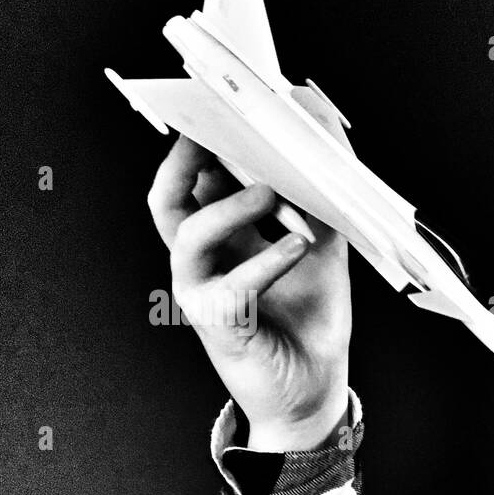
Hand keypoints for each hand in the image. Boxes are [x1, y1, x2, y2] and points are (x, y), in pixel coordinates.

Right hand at [147, 134, 352, 448]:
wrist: (314, 390)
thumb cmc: (312, 321)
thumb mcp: (323, 249)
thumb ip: (320, 199)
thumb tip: (324, 137)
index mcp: (222, 239)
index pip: (195, 180)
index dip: (206, 141)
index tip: (234, 104)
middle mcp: (203, 262)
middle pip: (169, 198)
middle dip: (188, 157)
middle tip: (224, 126)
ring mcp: (204, 293)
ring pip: (190, 235)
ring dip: (231, 205)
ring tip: (273, 189)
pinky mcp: (219, 326)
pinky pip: (233, 286)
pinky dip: (267, 260)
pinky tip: (298, 244)